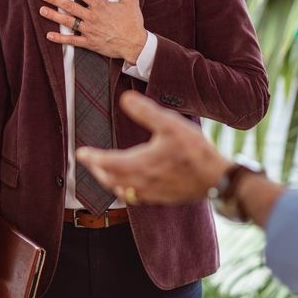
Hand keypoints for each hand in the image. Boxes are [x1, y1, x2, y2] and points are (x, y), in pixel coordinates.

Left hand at [39, 0, 147, 62]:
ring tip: (42, 10)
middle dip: (55, 0)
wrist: (135, 44)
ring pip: (67, 22)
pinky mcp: (89, 43)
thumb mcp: (131, 1)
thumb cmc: (133, 23)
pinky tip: (49, 35)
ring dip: (53, 16)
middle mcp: (92, 17)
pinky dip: (60, 38)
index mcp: (100, 6)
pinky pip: (72, 40)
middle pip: (70, 6)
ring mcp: (89, 31)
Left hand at [76, 91, 230, 203]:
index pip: (106, 162)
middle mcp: (141, 182)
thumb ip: (146, 111)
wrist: (216, 178)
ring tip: (105, 172)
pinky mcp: (162, 198)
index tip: (81, 153)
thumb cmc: (194, 151)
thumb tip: (125, 98)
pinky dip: (125, 190)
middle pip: (110, 179)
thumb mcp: (170, 124)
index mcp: (139, 164)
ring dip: (109, 181)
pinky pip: (136, 197)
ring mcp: (151, 193)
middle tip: (89, 161)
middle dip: (97, 169)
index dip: (92, 157)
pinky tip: (130, 185)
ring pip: (121, 190)